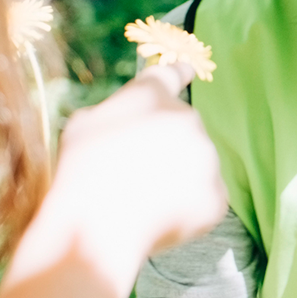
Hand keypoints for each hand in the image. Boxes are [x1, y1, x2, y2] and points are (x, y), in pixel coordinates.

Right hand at [26, 64, 225, 293]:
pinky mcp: (216, 196)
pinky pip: (204, 199)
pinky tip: (157, 218)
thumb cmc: (79, 173)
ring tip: (141, 200)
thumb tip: (127, 123)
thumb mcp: (83, 125)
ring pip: (194, 166)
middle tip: (133, 174)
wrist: (96, 227)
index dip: (179, 72)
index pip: (172, 74)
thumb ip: (115, 113)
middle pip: (180, 131)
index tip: (188, 70)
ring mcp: (206, 157)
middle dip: (164, 148)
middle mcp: (187, 118)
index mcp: (153, 95)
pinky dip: (187, 209)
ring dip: (176, 178)